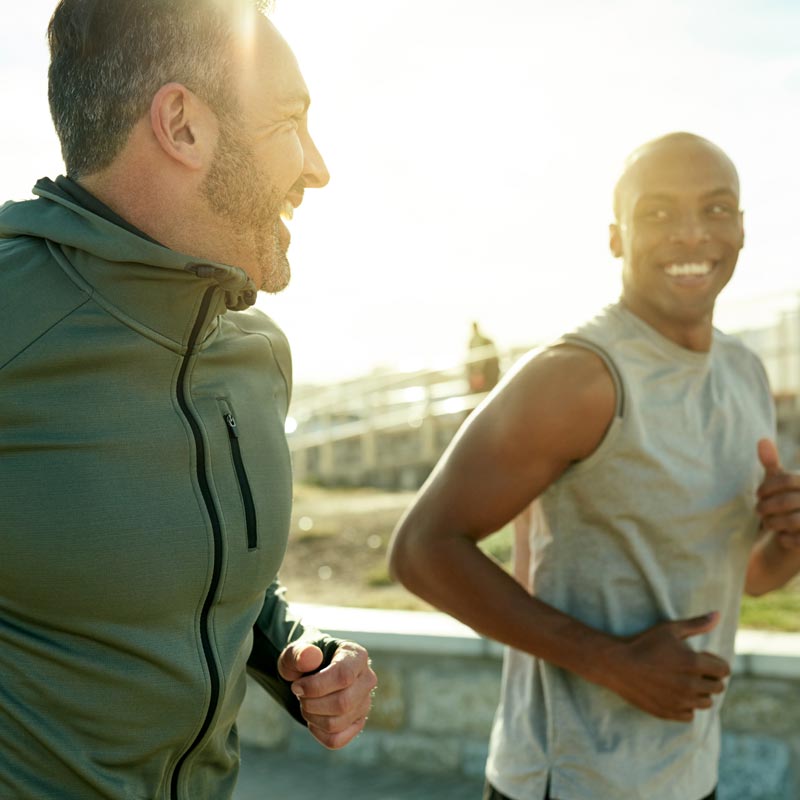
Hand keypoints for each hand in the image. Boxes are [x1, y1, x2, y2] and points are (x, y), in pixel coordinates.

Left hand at [278, 641, 376, 748]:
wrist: (310, 674)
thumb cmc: (305, 661)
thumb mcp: (295, 653)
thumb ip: (299, 653)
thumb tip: (311, 656)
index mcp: (356, 656)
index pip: (344, 676)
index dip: (316, 686)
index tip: (296, 686)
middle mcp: (367, 679)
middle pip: (343, 703)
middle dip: (311, 703)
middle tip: (299, 695)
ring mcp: (365, 703)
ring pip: (337, 723)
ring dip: (312, 717)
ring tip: (306, 703)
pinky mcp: (357, 723)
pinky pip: (336, 740)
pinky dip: (318, 732)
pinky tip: (313, 717)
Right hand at [601, 612, 729, 721]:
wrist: (617, 664)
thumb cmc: (644, 643)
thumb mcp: (669, 629)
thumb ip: (697, 624)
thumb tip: (718, 614)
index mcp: (694, 663)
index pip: (724, 670)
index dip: (715, 663)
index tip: (702, 659)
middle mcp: (691, 685)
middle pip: (717, 687)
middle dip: (709, 678)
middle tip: (691, 670)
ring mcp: (681, 701)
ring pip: (705, 703)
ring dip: (699, 693)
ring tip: (682, 681)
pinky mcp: (669, 712)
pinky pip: (689, 715)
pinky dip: (685, 706)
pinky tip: (673, 693)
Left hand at [757, 438, 799, 548]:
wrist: (795, 535)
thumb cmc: (785, 503)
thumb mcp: (778, 483)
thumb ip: (772, 463)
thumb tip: (762, 440)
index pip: (787, 479)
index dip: (767, 487)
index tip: (758, 494)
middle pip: (787, 501)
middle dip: (766, 507)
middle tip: (758, 511)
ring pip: (793, 521)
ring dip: (773, 523)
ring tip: (768, 523)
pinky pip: (798, 540)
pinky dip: (785, 539)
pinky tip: (782, 537)